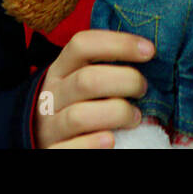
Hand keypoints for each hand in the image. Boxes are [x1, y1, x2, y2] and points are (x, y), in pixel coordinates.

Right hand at [33, 30, 152, 148]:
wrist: (43, 135)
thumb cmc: (76, 103)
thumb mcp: (80, 79)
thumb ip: (105, 68)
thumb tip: (147, 55)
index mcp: (61, 69)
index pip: (83, 44)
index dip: (119, 43)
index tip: (149, 50)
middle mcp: (52, 94)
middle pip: (86, 80)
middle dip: (125, 81)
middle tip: (142, 89)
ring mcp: (50, 125)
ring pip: (80, 116)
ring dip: (116, 114)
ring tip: (135, 117)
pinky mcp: (52, 150)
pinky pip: (71, 148)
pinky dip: (93, 144)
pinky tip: (111, 140)